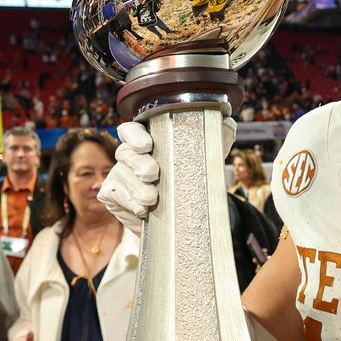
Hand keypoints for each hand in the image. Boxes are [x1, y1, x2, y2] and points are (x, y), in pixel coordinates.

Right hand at [98, 119, 237, 234]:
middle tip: (153, 173)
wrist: (179, 219)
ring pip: (121, 175)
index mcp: (147, 140)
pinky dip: (131, 204)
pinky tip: (143, 211)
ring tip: (152, 198)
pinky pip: (116, 195)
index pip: (131, 129)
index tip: (146, 145)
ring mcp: (118, 174)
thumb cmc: (188, 182)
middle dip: (139, 163)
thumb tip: (228, 122)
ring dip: (137, 187)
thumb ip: (217, 139)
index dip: (135, 135)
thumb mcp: (206, 159)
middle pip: (125, 152)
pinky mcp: (112, 194)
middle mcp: (129, 154)